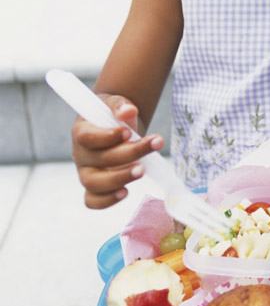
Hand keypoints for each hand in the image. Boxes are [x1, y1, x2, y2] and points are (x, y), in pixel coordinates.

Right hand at [72, 94, 163, 208]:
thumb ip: (120, 106)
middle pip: (96, 160)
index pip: (85, 137)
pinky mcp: (94, 188)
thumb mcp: (117, 104)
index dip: (106, 137)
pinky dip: (107, 200)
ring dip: (119, 178)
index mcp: (81, 131)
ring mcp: (86, 173)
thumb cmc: (114, 116)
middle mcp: (81, 155)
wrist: (118, 127)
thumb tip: (129, 111)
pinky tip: (126, 191)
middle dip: (127, 154)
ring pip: (93, 183)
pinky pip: (93, 201)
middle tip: (151, 145)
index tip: (128, 132)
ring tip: (142, 170)